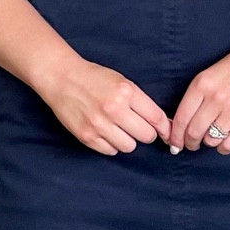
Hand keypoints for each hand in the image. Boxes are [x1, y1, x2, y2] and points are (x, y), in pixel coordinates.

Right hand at [42, 58, 169, 156]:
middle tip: (138, 126)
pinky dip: (111, 144)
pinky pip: (110, 151)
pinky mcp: (87, 136)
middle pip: (146, 136)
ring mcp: (99, 125)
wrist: (62, 78)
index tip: (166, 132)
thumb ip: (142, 103)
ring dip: (128, 140)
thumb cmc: (94, 79)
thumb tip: (164, 125)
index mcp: (126, 92)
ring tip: (118, 128)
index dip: (165, 128)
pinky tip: (106, 132)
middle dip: (146, 133)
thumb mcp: (122, 82)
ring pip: (129, 147)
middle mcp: (114, 109)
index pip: (156, 118)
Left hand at [168, 43, 229, 154]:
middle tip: (191, 145)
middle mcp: (216, 98)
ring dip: (207, 142)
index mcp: (202, 84)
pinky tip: (223, 143)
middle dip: (189, 143)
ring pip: (211, 140)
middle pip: (194, 132)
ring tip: (210, 137)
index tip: (174, 143)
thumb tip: (181, 123)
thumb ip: (196, 96)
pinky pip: (229, 144)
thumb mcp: (209, 74)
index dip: (175, 136)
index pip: (181, 118)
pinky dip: (223, 148)